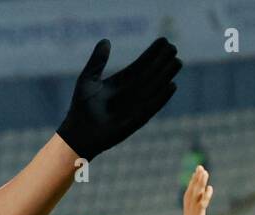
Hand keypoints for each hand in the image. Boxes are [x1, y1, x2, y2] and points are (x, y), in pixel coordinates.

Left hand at [56, 37, 181, 161]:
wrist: (77, 134)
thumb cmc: (81, 108)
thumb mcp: (88, 79)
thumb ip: (97, 61)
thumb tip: (106, 40)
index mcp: (121, 82)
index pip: (141, 65)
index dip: (152, 53)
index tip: (164, 40)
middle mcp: (131, 94)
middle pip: (151, 75)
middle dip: (162, 62)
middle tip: (174, 47)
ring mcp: (134, 107)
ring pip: (154, 88)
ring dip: (166, 76)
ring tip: (177, 62)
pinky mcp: (135, 121)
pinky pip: (152, 108)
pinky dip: (161, 98)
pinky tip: (172, 86)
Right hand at [182, 164, 218, 214]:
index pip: (191, 202)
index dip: (194, 188)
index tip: (200, 177)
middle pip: (190, 197)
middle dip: (195, 181)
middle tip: (200, 167)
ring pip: (193, 200)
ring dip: (198, 185)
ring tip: (203, 171)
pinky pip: (200, 209)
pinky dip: (204, 198)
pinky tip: (209, 188)